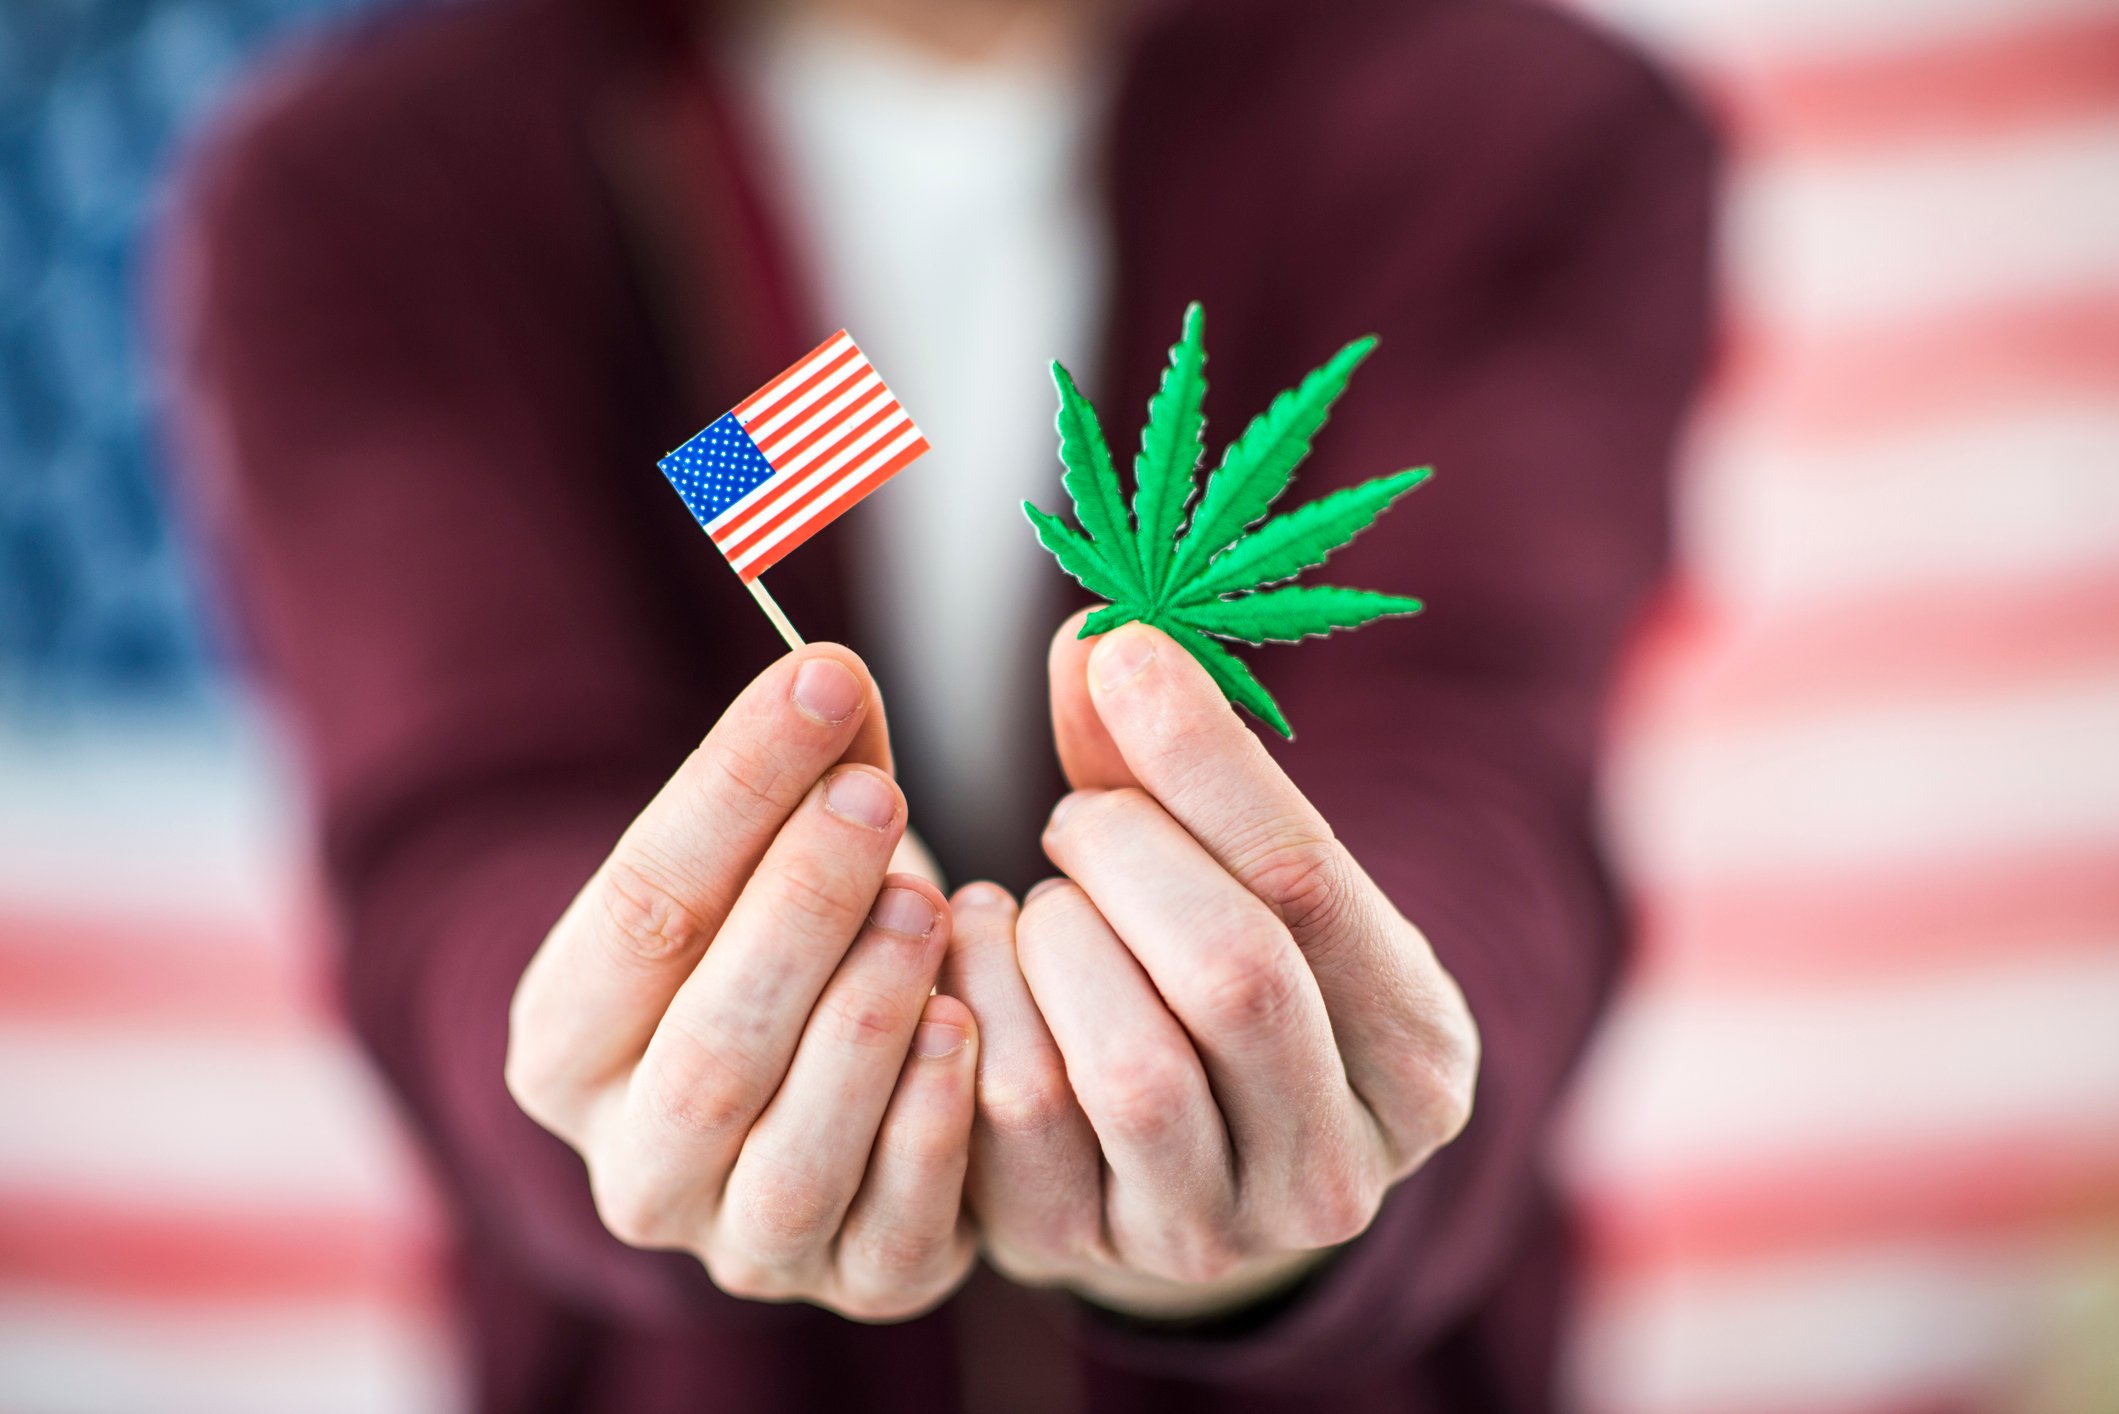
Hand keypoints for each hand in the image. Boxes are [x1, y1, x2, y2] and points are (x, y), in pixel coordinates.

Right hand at [505, 646, 979, 1321]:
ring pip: (789, 1153)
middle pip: (707, 1043)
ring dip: (862, 1022)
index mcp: (564, 1046)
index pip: (637, 912)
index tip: (822, 681)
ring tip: (927, 906)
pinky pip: (892, 1229)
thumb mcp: (770, 864)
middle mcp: (634, 1165)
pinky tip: (971, 1028)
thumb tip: (833, 672)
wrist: (809, 1100)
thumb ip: (801, 781)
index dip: (731, 792)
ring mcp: (743, 1245)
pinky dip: (930, 1131)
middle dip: (797, 907)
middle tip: (876, 793)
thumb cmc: (780, 949)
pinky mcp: (857, 1284)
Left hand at [941, 616, 1479, 1321]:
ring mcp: (1213, 1232)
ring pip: (1125, 1062)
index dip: (1207, 760)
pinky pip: (1013, 1115)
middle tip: (1076, 815)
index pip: (1312, 888)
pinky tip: (982, 961)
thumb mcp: (1242, 881)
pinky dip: (978, 1005)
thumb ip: (1175, 768)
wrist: (1185, 1158)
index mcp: (1418, 1058)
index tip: (1125, 652)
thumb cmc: (1224, 975)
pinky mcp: (1084, 1253)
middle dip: (1128, 852)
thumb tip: (1096, 635)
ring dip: (1055, 938)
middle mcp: (1337, 1170)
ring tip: (1040, 903)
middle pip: (1231, 975)